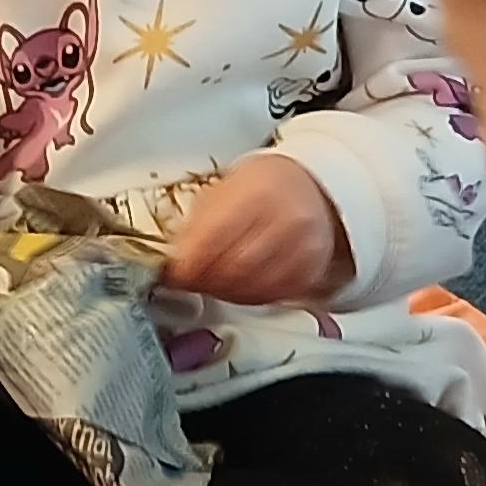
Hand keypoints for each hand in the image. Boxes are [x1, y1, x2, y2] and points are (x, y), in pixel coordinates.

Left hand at [158, 151, 348, 305]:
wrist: (310, 188)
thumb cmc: (261, 188)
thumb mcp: (223, 191)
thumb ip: (197, 225)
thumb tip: (175, 260)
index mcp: (257, 193)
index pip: (214, 238)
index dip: (188, 264)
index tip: (174, 273)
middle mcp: (286, 221)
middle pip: (234, 269)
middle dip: (204, 281)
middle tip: (189, 280)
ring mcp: (303, 248)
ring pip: (252, 288)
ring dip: (223, 292)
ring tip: (210, 282)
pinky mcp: (311, 271)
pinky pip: (272, 297)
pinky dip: (247, 297)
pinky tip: (236, 286)